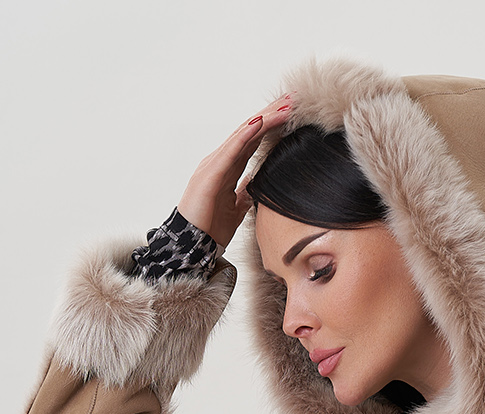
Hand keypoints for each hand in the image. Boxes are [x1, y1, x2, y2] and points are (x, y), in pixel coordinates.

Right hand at [176, 94, 293, 248]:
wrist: (190, 244)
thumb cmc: (210, 227)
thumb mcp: (236, 209)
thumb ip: (245, 194)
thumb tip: (257, 186)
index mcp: (229, 168)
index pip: (253, 141)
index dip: (272, 126)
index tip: (292, 113)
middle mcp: (221, 160)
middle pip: (250, 131)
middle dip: (271, 114)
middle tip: (293, 98)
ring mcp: (214, 164)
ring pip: (242, 135)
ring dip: (263, 119)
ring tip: (282, 105)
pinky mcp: (210, 174)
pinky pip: (230, 151)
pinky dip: (244, 136)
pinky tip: (258, 123)